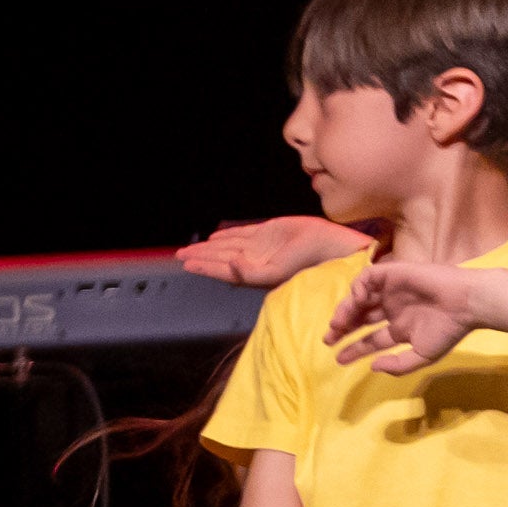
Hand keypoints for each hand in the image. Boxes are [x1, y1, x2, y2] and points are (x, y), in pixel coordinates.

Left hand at [178, 215, 370, 286]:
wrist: (326, 244)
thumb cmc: (304, 263)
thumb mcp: (275, 273)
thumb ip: (250, 273)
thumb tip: (230, 265)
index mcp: (254, 274)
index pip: (223, 271)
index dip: (205, 267)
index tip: (187, 264)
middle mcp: (254, 261)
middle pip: (221, 258)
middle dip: (202, 257)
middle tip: (181, 255)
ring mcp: (259, 246)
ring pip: (228, 246)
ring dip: (209, 247)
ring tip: (191, 249)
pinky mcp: (267, 232)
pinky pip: (242, 233)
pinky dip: (227, 235)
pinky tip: (215, 237)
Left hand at [324, 256, 504, 373]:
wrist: (466, 302)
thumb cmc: (449, 329)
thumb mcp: (423, 355)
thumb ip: (398, 365)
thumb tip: (372, 366)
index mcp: (401, 328)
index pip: (371, 339)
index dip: (354, 349)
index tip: (338, 358)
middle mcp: (393, 309)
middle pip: (360, 318)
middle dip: (343, 328)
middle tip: (329, 338)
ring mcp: (392, 291)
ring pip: (359, 299)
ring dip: (346, 310)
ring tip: (340, 323)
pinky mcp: (393, 274)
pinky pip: (367, 277)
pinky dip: (358, 288)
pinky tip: (358, 301)